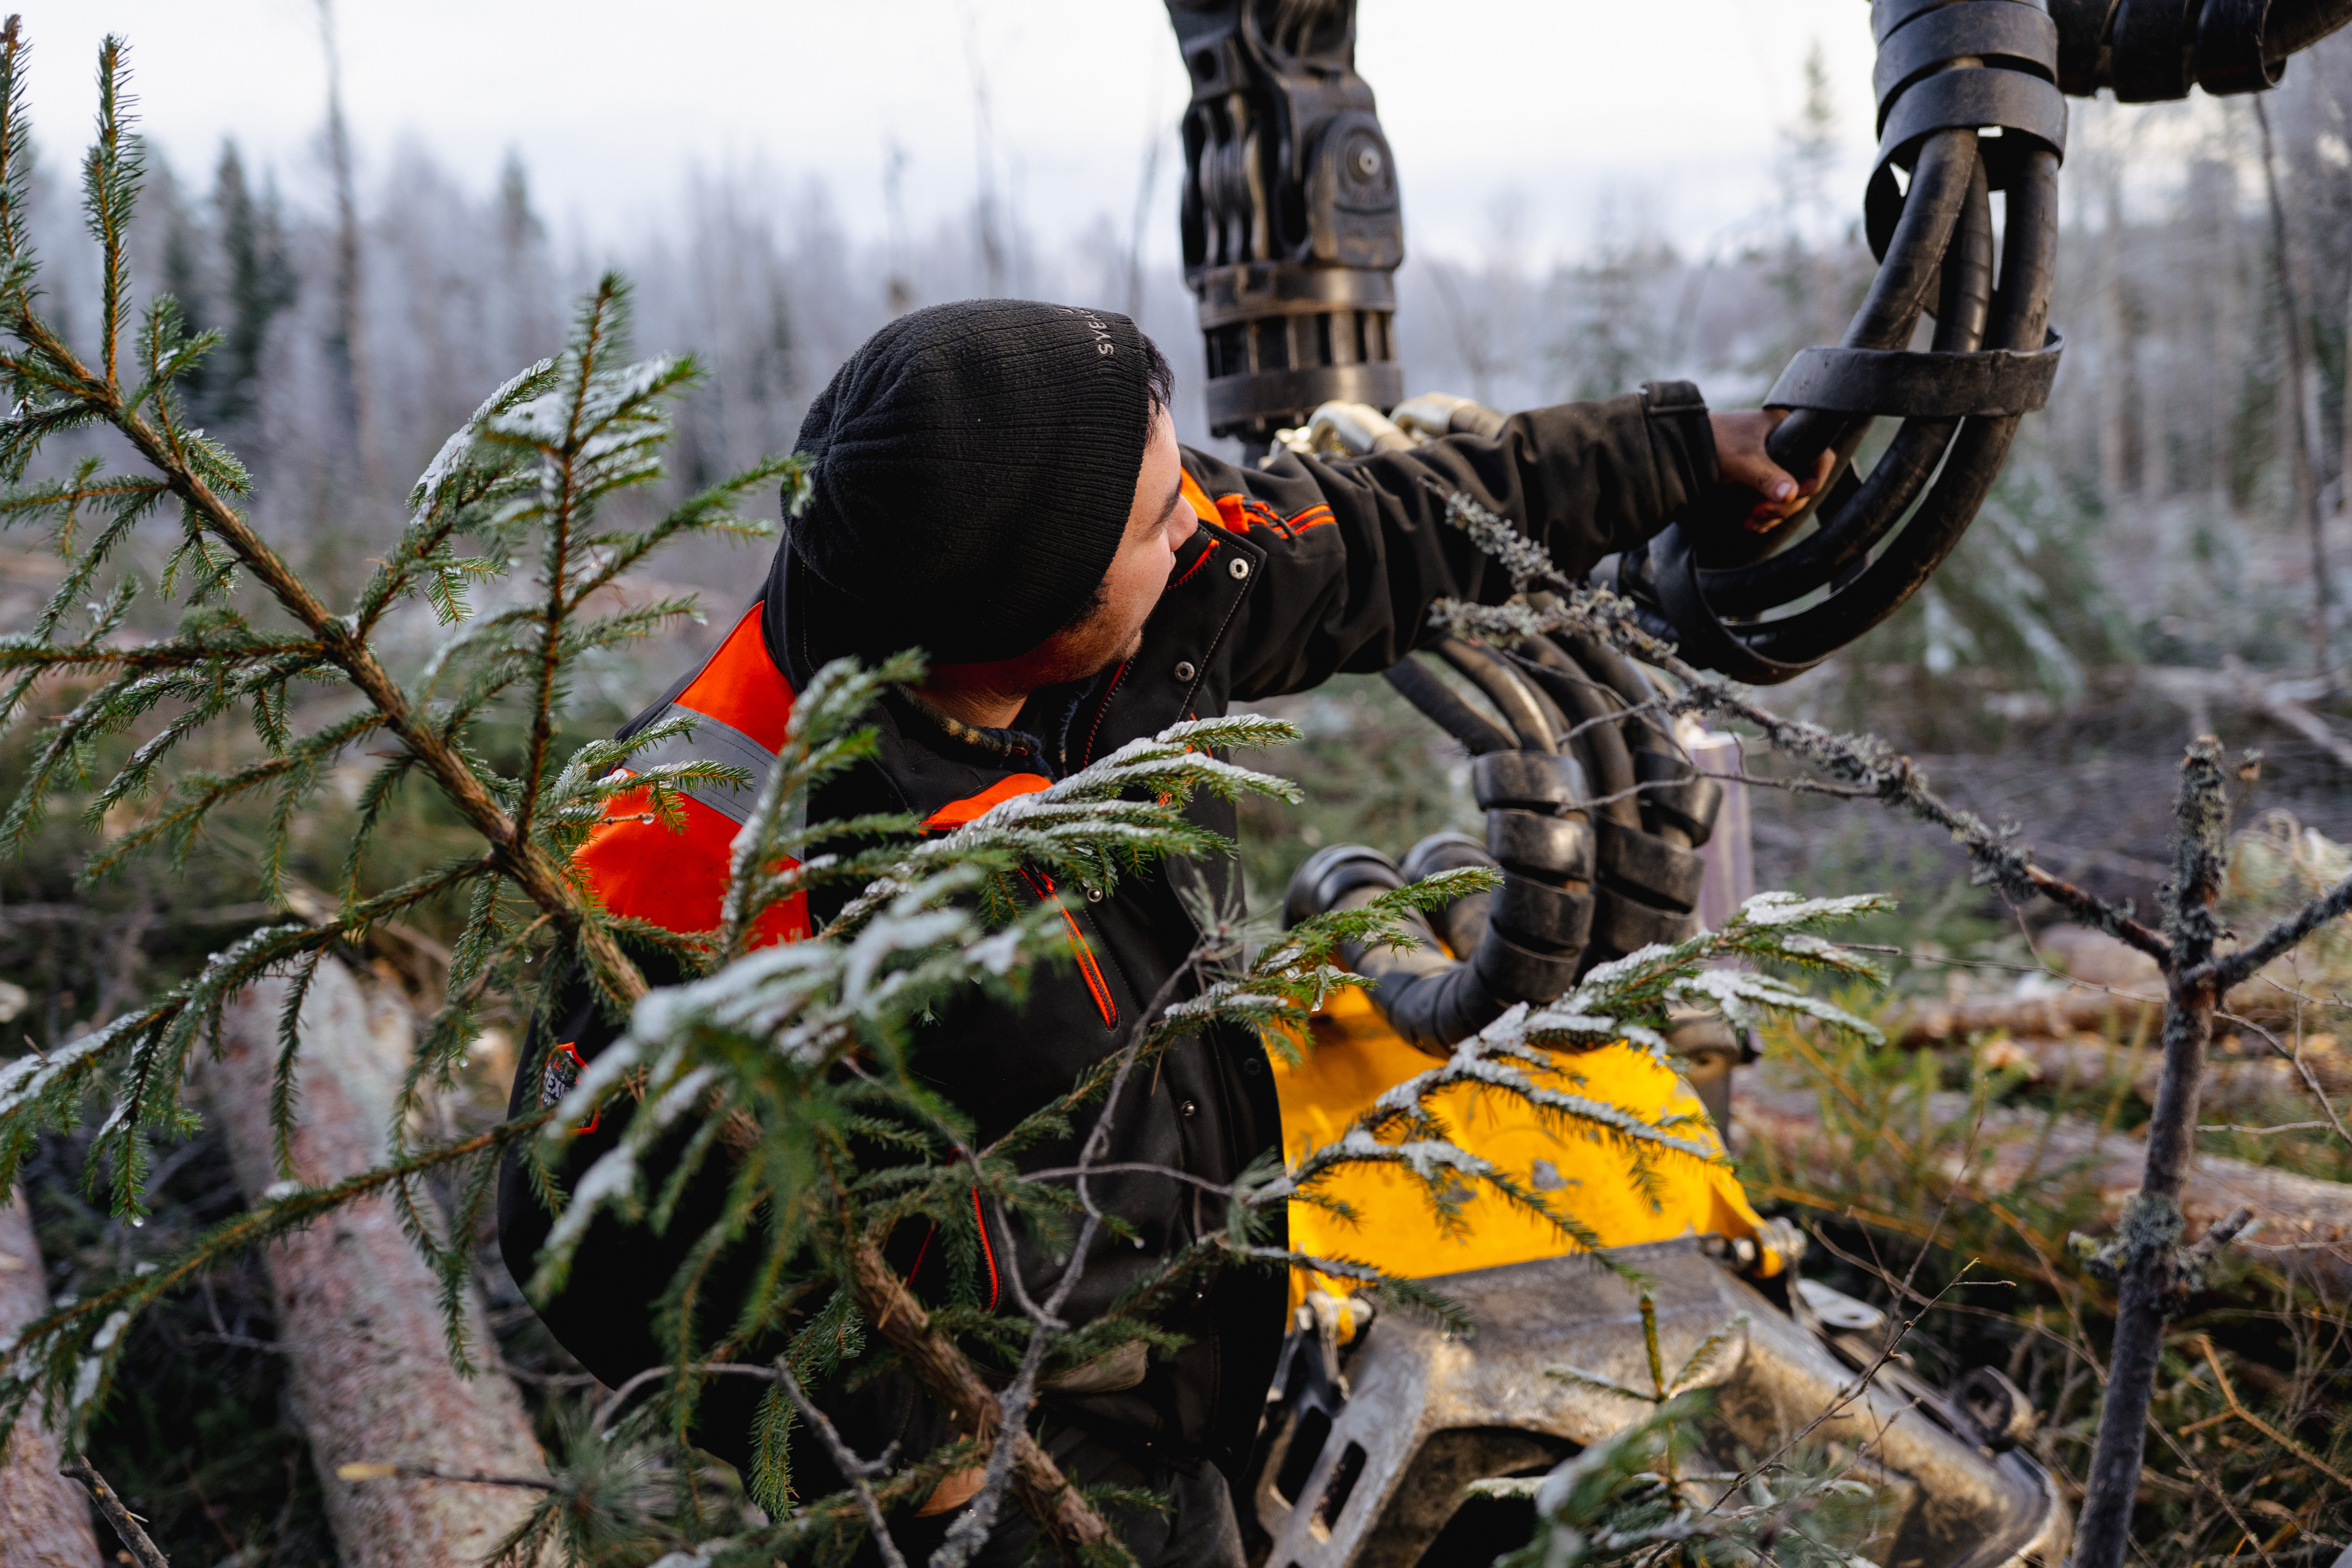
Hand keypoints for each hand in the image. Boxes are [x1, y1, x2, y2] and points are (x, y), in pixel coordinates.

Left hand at [1709, 409, 1835, 532]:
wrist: (1680, 446)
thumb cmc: (1712, 441)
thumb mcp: (1742, 459)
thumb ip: (1767, 476)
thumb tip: (1792, 495)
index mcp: (1787, 430)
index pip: (1820, 457)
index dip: (1814, 480)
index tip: (1795, 495)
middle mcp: (1784, 447)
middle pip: (1803, 484)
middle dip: (1785, 505)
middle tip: (1761, 512)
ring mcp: (1771, 465)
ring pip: (1787, 497)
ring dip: (1773, 515)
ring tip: (1751, 521)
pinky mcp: (1756, 481)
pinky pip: (1771, 502)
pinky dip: (1763, 516)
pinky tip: (1750, 524)